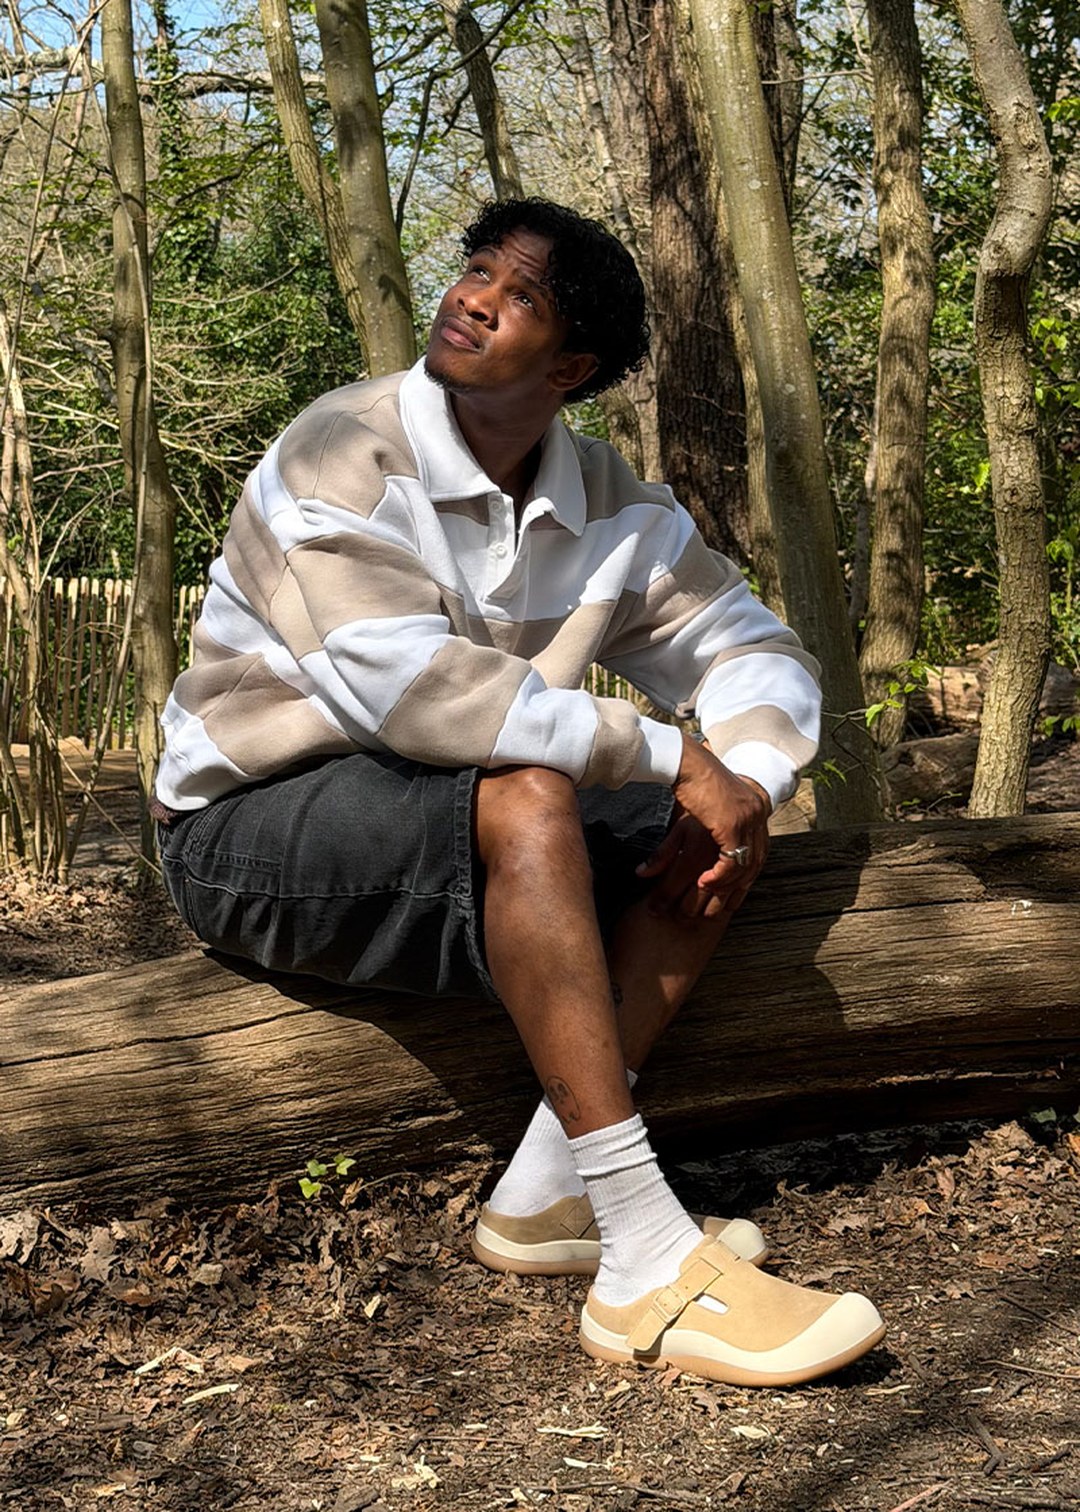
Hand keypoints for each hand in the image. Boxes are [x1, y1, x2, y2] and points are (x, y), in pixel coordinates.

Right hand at [636, 734, 770, 919]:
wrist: (686, 761)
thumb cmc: (692, 778)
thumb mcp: (713, 803)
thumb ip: (720, 820)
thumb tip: (715, 836)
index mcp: (756, 806)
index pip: (761, 849)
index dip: (748, 872)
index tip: (735, 891)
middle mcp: (757, 813)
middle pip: (756, 859)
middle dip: (739, 885)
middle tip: (723, 902)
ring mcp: (747, 819)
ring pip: (745, 864)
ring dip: (726, 883)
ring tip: (706, 892)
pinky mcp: (732, 824)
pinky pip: (731, 861)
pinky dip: (718, 876)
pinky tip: (703, 882)